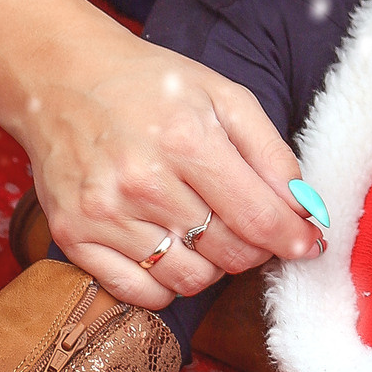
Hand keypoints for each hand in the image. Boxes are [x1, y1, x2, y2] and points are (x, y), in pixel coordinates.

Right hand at [16, 18, 324, 310]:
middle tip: (254, 227)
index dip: (293, 238)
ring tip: (208, 230)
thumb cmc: (151, 86)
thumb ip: (271, 153)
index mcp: (186, 140)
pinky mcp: (73, 236)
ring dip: (213, 264)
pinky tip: (172, 248)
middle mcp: (142, 182)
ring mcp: (104, 214)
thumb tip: (305, 208)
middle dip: (256, 248)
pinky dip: (167, 282)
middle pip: (228, 254)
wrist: (62, 78)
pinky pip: (140, 293)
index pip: (257, 217)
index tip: (309, 245)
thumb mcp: (224, 96)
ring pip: (190, 280)